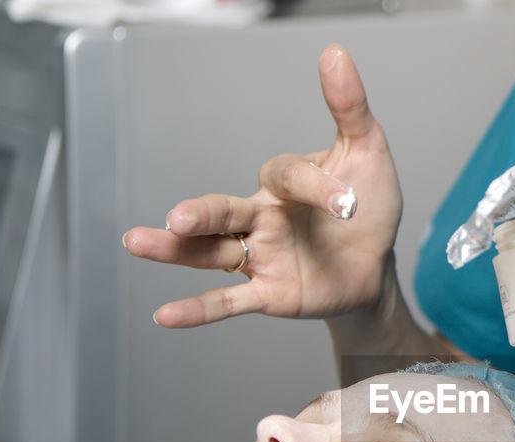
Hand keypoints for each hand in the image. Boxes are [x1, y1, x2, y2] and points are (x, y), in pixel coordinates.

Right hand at [122, 45, 402, 327]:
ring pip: (209, 252)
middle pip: (220, 210)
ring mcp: (259, 256)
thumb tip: (336, 54)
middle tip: (178, 217)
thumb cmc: (367, 208)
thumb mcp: (367, 154)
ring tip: (137, 242)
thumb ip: (348, 108)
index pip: (285, 176)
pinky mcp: (267, 293)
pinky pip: (228, 300)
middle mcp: (260, 216)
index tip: (348, 201)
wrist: (377, 266)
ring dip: (175, 251)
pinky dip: (198, 309)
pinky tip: (164, 315)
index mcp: (281, 182)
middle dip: (199, 213)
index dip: (317, 186)